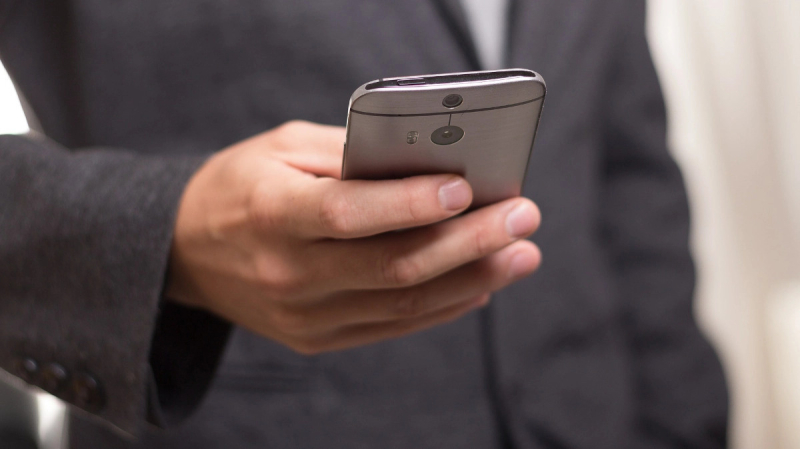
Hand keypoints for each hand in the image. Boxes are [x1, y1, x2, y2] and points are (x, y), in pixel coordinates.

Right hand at [166, 121, 541, 353]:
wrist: (186, 253)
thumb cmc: (240, 186)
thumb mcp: (282, 148)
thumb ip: (349, 153)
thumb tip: (427, 163)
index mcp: (272, 213)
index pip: (349, 214)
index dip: (410, 204)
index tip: (467, 187)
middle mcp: (289, 273)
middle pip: (394, 266)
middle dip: (469, 242)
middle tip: (523, 217)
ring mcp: (304, 316)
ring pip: (404, 304)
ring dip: (472, 279)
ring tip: (520, 254)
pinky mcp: (317, 338)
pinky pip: (392, 327)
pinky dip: (443, 305)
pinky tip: (480, 284)